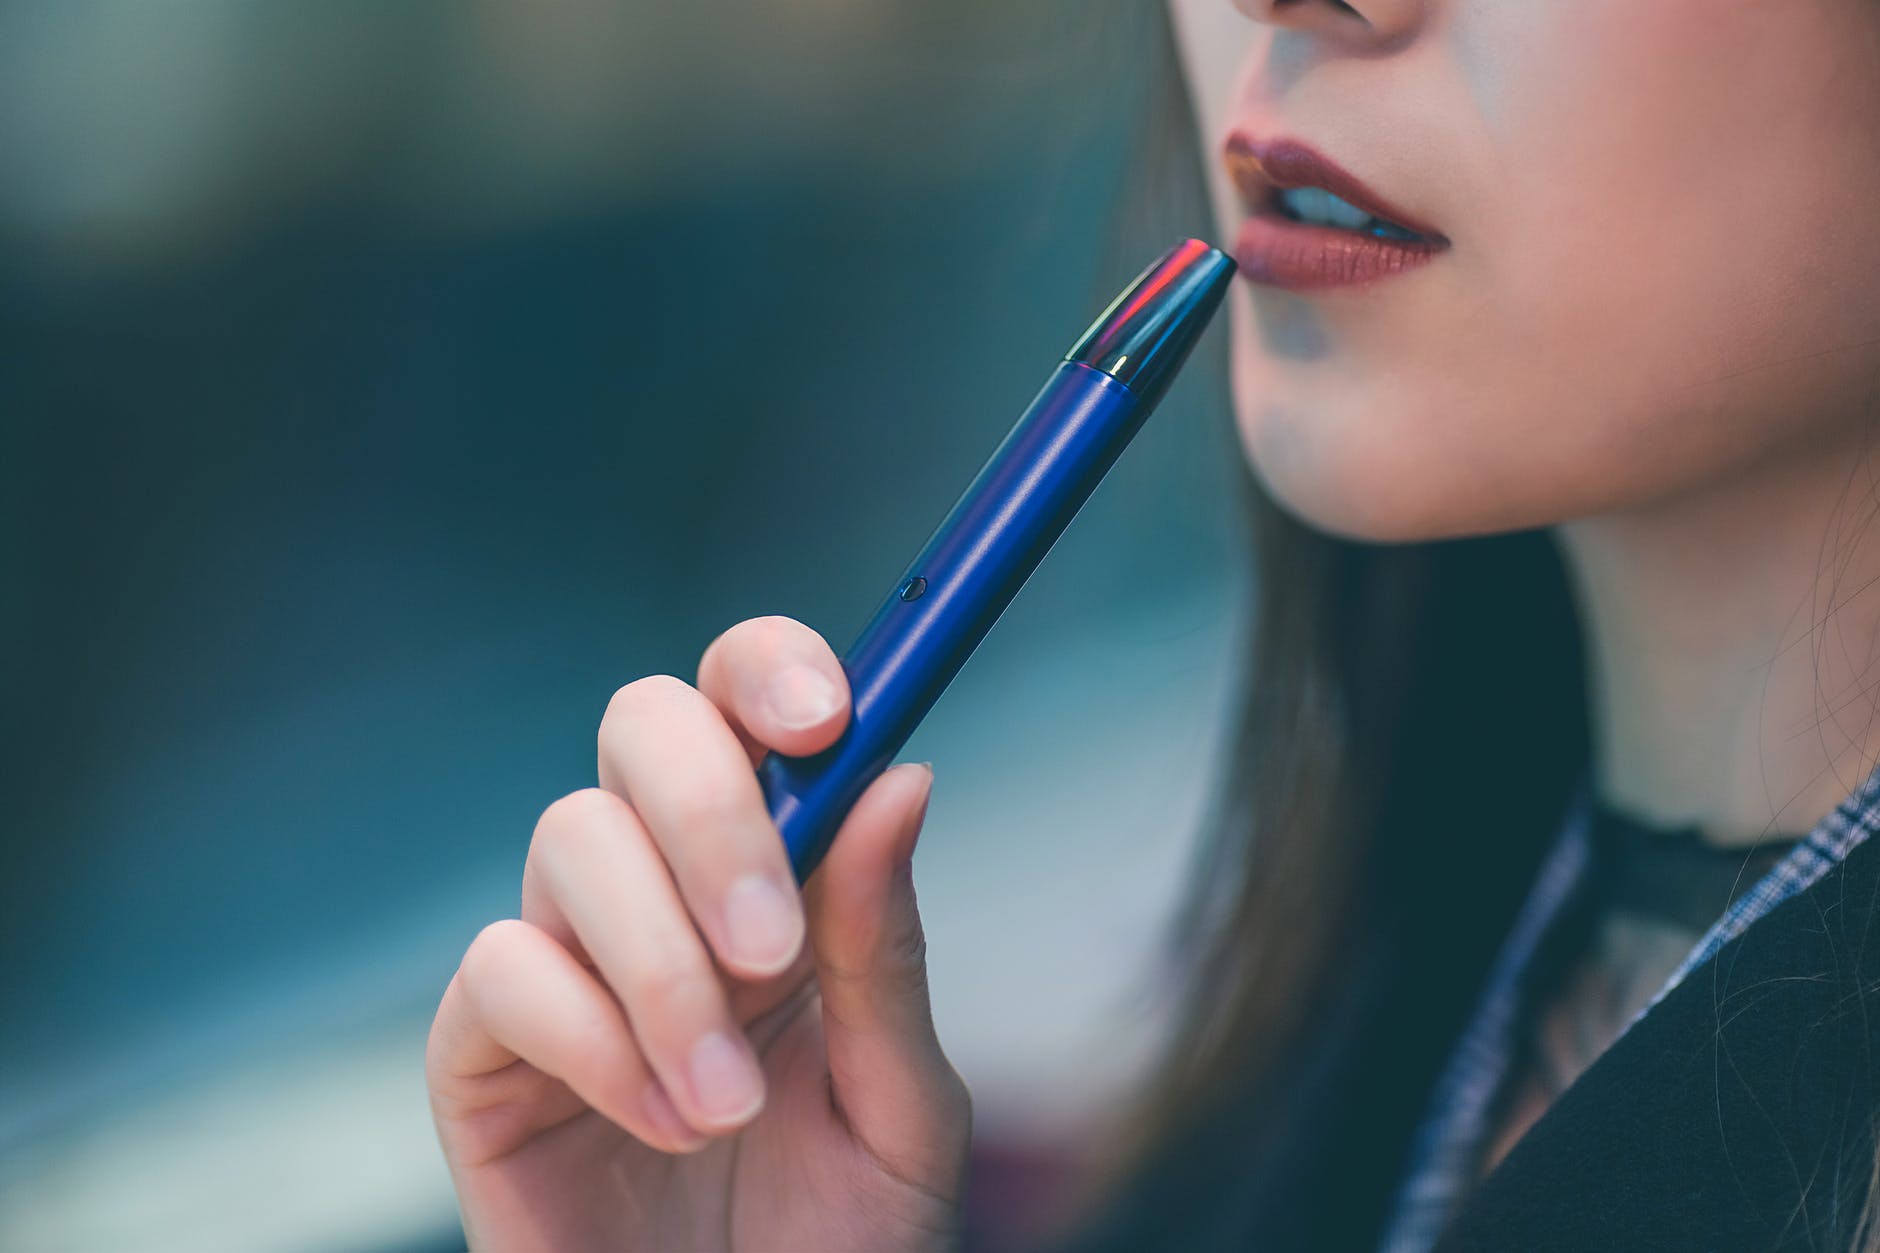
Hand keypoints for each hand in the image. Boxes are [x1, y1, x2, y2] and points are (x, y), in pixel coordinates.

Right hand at [425, 615, 970, 1251]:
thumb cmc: (840, 1247)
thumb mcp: (901, 1105)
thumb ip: (884, 950)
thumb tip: (898, 778)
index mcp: (781, 879)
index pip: (750, 708)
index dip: (772, 671)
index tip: (825, 717)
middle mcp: (669, 893)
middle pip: (641, 727)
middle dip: (709, 811)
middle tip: (772, 947)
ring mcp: (571, 964)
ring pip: (571, 842)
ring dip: (662, 970)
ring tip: (726, 1107)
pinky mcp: (483, 1053)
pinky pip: (504, 975)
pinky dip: (591, 1039)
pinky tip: (660, 1125)